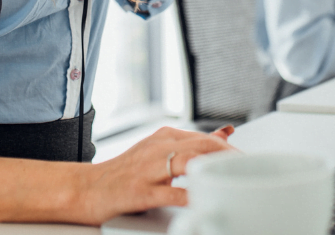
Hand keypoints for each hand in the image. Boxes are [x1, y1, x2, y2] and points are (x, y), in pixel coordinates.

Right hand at [73, 125, 235, 223]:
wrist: (86, 188)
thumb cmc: (124, 172)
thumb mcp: (159, 150)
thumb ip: (192, 143)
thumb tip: (224, 132)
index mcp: (165, 137)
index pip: (206, 138)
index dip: (231, 151)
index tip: (248, 163)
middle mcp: (158, 148)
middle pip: (203, 146)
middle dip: (230, 158)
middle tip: (248, 172)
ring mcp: (148, 169)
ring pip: (188, 162)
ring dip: (214, 171)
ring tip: (234, 181)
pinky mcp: (140, 191)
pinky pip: (170, 192)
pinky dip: (189, 196)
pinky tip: (202, 202)